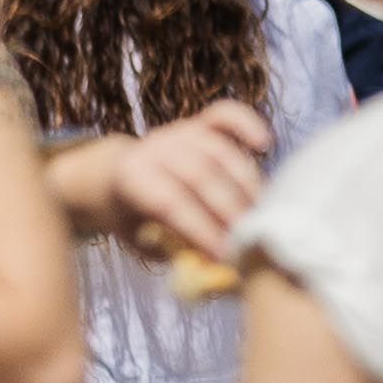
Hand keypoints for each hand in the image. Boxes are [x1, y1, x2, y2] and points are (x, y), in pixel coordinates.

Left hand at [98, 101, 273, 265]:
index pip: (171, 202)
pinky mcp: (199, 122)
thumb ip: (173, 250)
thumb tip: (211, 267)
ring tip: (260, 215)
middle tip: (250, 239)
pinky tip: (265, 145)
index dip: (201, 229)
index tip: (226, 255)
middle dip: (229, 210)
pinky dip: (247, 125)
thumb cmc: (135, 216)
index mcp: (131, 176)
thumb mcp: (141, 239)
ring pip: (221, 152)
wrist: (117, 178)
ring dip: (247, 186)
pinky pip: (225, 116)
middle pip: (201, 175)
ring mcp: (178, 131)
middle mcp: (154, 147)